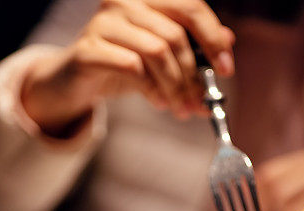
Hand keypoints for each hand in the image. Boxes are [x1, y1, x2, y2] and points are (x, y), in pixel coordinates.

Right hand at [21, 0, 234, 135]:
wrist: (75, 80)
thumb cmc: (122, 64)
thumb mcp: (162, 56)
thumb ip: (193, 48)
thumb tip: (228, 44)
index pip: (191, 7)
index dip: (213, 38)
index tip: (226, 69)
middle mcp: (124, 1)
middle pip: (175, 35)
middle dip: (193, 74)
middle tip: (199, 100)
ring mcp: (103, 22)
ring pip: (156, 52)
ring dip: (174, 86)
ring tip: (179, 106)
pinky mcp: (88, 48)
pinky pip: (132, 67)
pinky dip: (151, 89)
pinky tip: (157, 102)